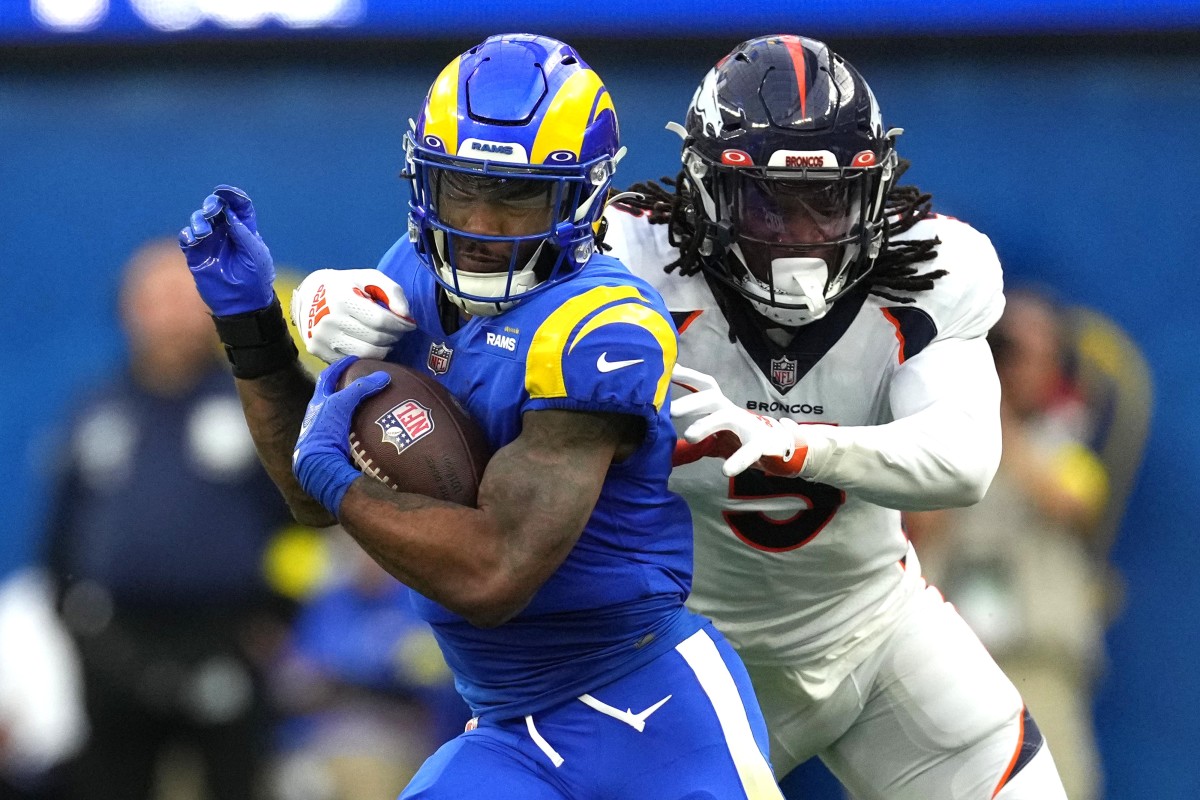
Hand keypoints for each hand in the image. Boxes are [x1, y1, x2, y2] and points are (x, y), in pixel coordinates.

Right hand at [178, 185, 275, 315]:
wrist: (242, 304)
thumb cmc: (255, 279)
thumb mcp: (254, 255)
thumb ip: (243, 233)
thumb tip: (229, 213)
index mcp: (244, 231)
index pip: (238, 207)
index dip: (232, 196)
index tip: (223, 192)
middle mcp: (226, 233)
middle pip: (216, 209)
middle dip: (212, 205)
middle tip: (211, 211)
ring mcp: (211, 243)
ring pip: (200, 221)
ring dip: (199, 220)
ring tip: (204, 231)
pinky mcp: (197, 255)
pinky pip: (188, 238)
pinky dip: (188, 234)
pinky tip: (194, 238)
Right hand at [290, 269, 415, 362]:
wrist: (309, 295)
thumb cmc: (348, 286)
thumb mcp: (370, 278)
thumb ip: (393, 292)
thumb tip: (406, 315)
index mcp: (342, 298)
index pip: (381, 320)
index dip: (401, 324)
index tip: (409, 323)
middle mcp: (330, 320)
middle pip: (376, 338)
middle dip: (395, 336)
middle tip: (398, 331)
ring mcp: (323, 338)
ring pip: (367, 354)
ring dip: (384, 348)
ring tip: (387, 338)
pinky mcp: (320, 352)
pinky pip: (355, 361)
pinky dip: (369, 356)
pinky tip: (371, 345)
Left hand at [292, 356, 390, 514]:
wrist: (319, 466)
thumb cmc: (325, 431)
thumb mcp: (341, 404)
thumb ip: (361, 388)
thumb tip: (384, 376)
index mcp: (317, 404)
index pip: (327, 378)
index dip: (340, 366)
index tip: (353, 359)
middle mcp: (318, 417)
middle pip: (332, 397)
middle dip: (346, 388)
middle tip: (362, 381)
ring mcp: (326, 433)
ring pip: (341, 415)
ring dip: (354, 409)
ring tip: (371, 404)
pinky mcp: (336, 447)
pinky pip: (350, 431)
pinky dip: (360, 426)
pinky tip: (371, 428)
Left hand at [670, 364, 806, 477]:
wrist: (780, 446)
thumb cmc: (741, 437)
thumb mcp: (716, 434)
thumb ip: (695, 433)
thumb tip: (665, 440)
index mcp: (720, 406)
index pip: (703, 385)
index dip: (686, 376)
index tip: (665, 370)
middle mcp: (732, 410)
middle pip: (712, 396)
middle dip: (691, 400)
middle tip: (669, 410)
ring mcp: (747, 425)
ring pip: (727, 417)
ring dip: (707, 424)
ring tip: (689, 436)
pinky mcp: (761, 444)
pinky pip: (750, 451)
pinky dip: (739, 460)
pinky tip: (727, 470)